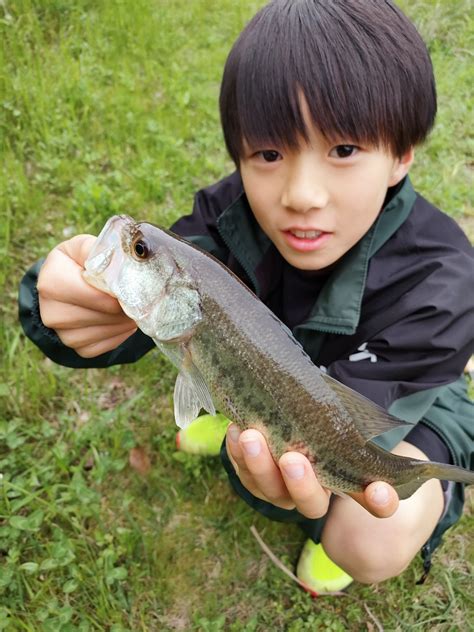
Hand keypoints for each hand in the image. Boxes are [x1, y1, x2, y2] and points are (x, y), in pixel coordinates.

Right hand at [38, 235, 136, 357]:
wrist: (63, 287)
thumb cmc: (76, 263)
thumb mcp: (82, 248)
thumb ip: (98, 250)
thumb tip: (121, 260)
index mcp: (51, 283)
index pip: (94, 294)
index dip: (117, 291)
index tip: (131, 285)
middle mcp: (52, 313)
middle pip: (103, 315)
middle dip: (124, 306)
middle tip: (138, 297)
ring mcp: (64, 334)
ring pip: (107, 331)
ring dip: (125, 320)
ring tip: (132, 306)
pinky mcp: (78, 348)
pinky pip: (107, 345)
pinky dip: (121, 332)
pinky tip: (122, 319)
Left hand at [226, 426, 398, 518]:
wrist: (281, 422)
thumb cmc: (317, 428)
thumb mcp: (336, 429)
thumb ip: (355, 437)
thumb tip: (386, 442)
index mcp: (344, 484)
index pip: (370, 502)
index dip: (379, 501)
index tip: (381, 493)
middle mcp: (310, 495)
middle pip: (308, 503)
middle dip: (300, 484)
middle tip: (293, 459)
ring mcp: (278, 489)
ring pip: (268, 488)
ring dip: (258, 464)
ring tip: (251, 437)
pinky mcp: (251, 477)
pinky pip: (242, 472)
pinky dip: (235, 453)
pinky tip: (235, 431)